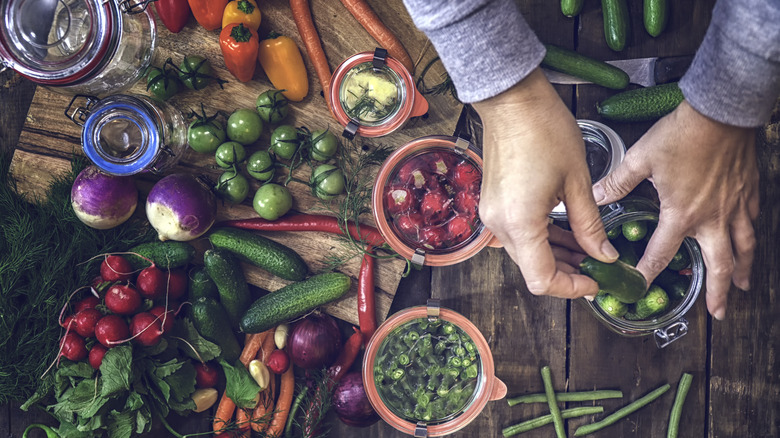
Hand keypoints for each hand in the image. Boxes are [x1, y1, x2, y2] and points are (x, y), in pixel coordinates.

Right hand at [472, 68, 618, 298]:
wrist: (512, 100)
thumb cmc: (543, 130)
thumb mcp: (577, 181)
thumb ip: (590, 225)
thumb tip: (604, 255)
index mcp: (521, 223)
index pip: (542, 279)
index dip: (571, 288)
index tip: (596, 281)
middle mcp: (500, 225)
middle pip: (533, 269)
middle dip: (567, 273)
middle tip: (599, 266)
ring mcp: (493, 215)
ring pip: (526, 253)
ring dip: (555, 256)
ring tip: (589, 248)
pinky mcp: (493, 204)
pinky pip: (519, 234)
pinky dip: (542, 239)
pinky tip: (567, 232)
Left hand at [592, 101, 758, 319]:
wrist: (722, 112)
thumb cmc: (681, 135)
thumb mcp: (641, 159)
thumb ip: (617, 182)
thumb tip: (595, 196)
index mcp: (681, 214)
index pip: (662, 254)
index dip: (648, 272)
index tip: (640, 287)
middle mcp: (712, 218)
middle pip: (719, 265)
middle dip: (719, 292)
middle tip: (718, 313)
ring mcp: (735, 206)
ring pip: (743, 248)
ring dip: (742, 271)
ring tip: (743, 288)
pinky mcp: (749, 192)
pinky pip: (752, 223)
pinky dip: (751, 238)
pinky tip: (749, 243)